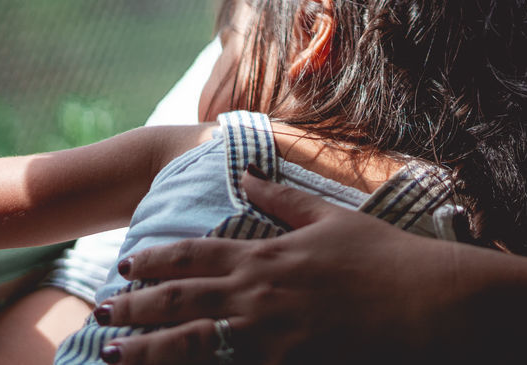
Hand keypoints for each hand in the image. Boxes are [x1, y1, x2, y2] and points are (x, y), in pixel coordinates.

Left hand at [96, 173, 470, 364]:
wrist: (425, 303)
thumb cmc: (385, 258)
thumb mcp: (332, 219)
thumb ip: (282, 201)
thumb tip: (245, 178)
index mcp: (268, 254)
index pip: (197, 254)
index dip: (157, 259)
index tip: (126, 262)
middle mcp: (259, 293)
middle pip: (182, 300)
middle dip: (136, 306)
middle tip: (101, 312)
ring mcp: (269, 335)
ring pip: (192, 342)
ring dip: (148, 348)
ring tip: (112, 352)